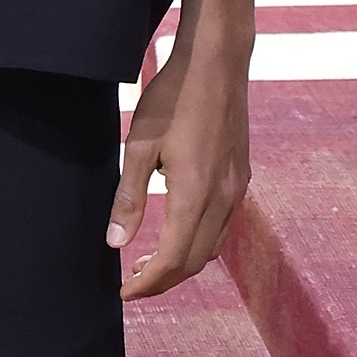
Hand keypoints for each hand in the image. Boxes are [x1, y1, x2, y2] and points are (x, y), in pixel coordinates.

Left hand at [108, 36, 251, 300]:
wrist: (217, 63)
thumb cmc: (173, 98)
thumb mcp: (137, 145)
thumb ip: (127, 198)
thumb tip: (115, 244)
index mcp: (195, 193)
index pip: (171, 259)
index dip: (145, 284)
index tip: (122, 293)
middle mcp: (223, 198)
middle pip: (194, 262)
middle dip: (161, 281)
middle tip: (130, 284)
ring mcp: (237, 189)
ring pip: (211, 248)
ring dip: (181, 264)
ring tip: (147, 263)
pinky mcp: (241, 177)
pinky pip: (222, 227)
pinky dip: (198, 243)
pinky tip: (176, 232)